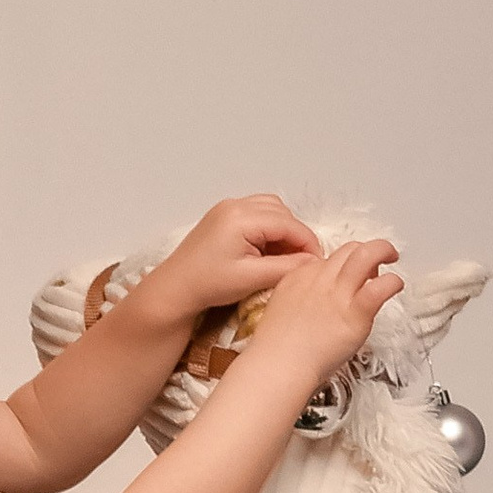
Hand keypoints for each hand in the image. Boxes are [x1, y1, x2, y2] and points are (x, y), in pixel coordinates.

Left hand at [144, 195, 322, 322]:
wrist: (176, 288)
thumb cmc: (208, 285)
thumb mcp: (251, 279)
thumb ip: (286, 268)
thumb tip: (313, 262)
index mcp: (241, 218)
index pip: (289, 224)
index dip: (308, 244)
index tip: (316, 264)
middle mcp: (235, 205)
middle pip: (282, 214)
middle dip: (296, 237)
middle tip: (301, 263)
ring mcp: (228, 207)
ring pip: (272, 210)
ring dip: (283, 231)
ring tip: (284, 257)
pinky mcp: (224, 214)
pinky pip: (257, 213)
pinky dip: (269, 228)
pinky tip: (267, 251)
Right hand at [244, 240, 403, 387]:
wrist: (278, 365)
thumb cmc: (277, 349)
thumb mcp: (280, 310)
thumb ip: (299, 301)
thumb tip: (313, 306)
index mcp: (300, 277)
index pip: (328, 259)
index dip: (343, 265)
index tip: (350, 275)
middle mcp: (320, 280)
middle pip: (348, 250)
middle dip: (366, 251)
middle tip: (377, 262)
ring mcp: (338, 294)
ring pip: (366, 255)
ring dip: (383, 251)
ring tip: (392, 258)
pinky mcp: (355, 313)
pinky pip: (381, 287)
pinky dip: (393, 281)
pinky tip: (395, 286)